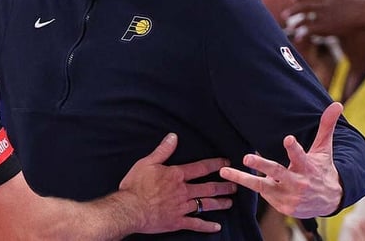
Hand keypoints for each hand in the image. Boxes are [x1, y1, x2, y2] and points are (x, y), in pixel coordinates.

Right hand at [119, 133, 235, 233]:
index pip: (201, 168)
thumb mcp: (146, 163)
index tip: (226, 163)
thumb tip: (173, 137)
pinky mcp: (178, 222)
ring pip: (206, 205)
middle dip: (223, 186)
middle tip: (234, 185)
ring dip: (219, 203)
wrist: (130, 209)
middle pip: (208, 188)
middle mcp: (183, 191)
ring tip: (229, 202)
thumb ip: (162, 150)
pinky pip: (196, 224)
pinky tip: (217, 227)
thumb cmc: (136, 185)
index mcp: (177, 175)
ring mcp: (182, 208)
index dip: (215, 164)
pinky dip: (207, 226)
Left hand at [219, 102, 343, 217]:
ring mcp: (289, 197)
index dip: (293, 148)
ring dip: (243, 179)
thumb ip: (326, 127)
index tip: (287, 139)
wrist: (330, 201)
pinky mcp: (283, 207)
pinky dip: (256, 186)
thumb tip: (337, 104)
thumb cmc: (322, 169)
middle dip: (262, 164)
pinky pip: (264, 193)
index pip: (300, 156)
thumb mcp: (324, 149)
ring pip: (263, 186)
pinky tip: (248, 177)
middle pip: (278, 172)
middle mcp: (298, 183)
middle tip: (246, 157)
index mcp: (308, 167)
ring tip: (224, 171)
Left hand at [283, 0, 364, 41]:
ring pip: (305, 18)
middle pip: (305, 5)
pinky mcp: (329, 25)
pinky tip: (299, 37)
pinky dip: (304, 33)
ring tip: (289, 27)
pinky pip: (312, 29)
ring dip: (296, 22)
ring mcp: (326, 14)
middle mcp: (327, 3)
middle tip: (284, 14)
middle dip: (294, 9)